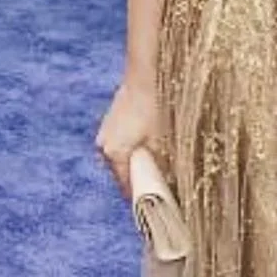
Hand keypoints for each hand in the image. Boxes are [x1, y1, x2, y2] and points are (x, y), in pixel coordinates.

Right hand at [96, 79, 160, 199]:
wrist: (147, 71)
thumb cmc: (157, 105)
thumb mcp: (164, 141)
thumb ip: (164, 167)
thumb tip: (171, 186)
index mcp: (114, 154)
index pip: (128, 188)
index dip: (145, 198)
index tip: (161, 205)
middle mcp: (104, 145)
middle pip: (125, 173)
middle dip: (143, 179)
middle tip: (166, 185)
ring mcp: (106, 131)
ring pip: (124, 157)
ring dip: (140, 161)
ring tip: (162, 161)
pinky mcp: (111, 120)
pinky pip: (124, 142)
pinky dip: (136, 145)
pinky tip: (152, 139)